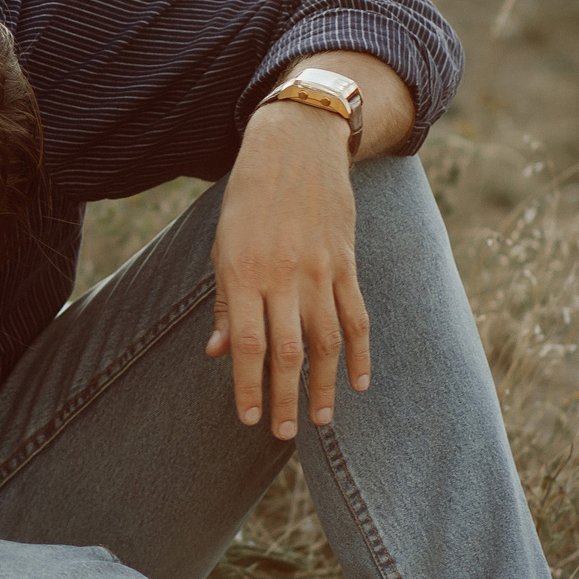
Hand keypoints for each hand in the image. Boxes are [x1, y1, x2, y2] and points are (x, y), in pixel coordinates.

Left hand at [204, 101, 370, 437]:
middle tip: (283, 433)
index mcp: (242, 272)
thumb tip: (218, 353)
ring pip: (326, 341)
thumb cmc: (249, 199)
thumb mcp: (224, 245)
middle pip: (287, 351)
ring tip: (319, 419)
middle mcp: (282, 275)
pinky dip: (359, 352)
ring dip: (324, 385)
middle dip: (284, 397)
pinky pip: (356, 316)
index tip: (247, 418)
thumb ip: (224, 302)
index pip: (246, 344)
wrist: (296, 145)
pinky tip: (358, 382)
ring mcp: (320, 270)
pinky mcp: (346, 263)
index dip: (247, 386)